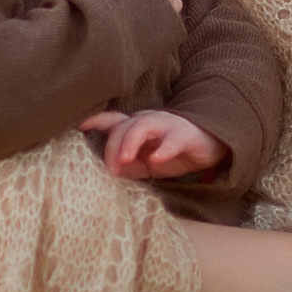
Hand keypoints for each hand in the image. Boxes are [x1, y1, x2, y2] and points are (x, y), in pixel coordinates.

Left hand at [80, 109, 223, 179]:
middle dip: (113, 148)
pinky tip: (157, 159)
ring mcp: (167, 125)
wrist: (211, 147)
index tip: (80, 126)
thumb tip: (111, 172)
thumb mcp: (147, 163)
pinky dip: (163, 149)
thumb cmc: (176, 153)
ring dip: (130, 143)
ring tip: (125, 161)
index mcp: (138, 126)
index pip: (114, 120)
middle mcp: (150, 121)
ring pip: (143, 126)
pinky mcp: (185, 135)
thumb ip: (129, 166)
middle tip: (111, 170)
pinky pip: (173, 139)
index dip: (96, 120)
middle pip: (124, 127)